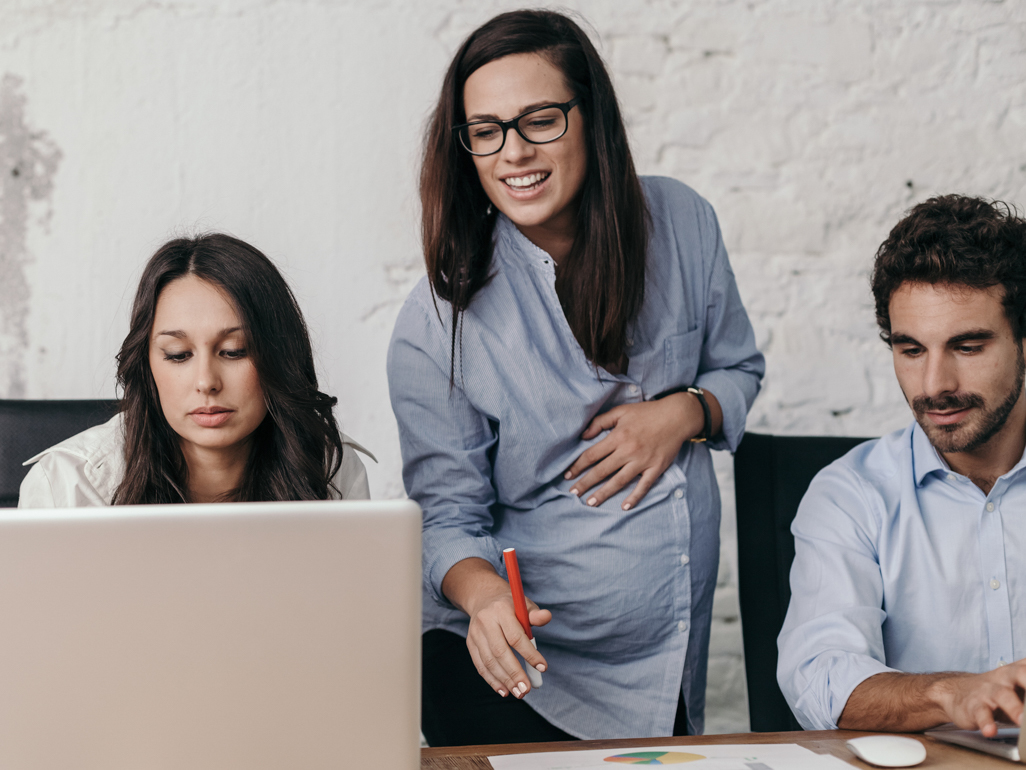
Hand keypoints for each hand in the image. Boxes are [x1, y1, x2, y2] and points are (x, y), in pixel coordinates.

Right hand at [464, 584, 550, 698]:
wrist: (483, 598)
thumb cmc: (510, 605)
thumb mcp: (524, 605)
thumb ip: (535, 615)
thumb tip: (547, 617)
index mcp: (501, 610)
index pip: (515, 636)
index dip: (529, 653)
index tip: (542, 668)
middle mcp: (485, 621)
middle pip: (500, 652)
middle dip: (515, 673)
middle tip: (527, 689)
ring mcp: (475, 633)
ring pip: (489, 661)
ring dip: (504, 680)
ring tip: (518, 692)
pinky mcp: (470, 643)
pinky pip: (480, 665)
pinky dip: (492, 680)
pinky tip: (504, 690)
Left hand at [563, 392, 705, 510]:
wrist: (676, 416)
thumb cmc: (647, 412)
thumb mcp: (621, 411)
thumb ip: (600, 422)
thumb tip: (583, 435)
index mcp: (618, 437)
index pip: (592, 454)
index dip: (578, 466)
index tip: (567, 475)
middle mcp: (628, 451)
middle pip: (602, 471)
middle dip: (585, 483)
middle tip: (572, 494)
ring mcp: (642, 461)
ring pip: (619, 481)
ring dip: (603, 493)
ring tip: (590, 503)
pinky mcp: (656, 468)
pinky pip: (643, 486)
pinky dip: (634, 497)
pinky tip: (624, 507)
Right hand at [930, 661, 1025, 735]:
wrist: (950, 691)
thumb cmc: (992, 691)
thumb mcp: (1015, 686)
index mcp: (1015, 671)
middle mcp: (1003, 679)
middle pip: (1020, 674)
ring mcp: (987, 692)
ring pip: (1002, 695)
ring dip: (1014, 707)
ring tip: (1022, 720)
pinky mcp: (974, 707)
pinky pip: (980, 714)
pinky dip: (986, 723)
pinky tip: (990, 731)